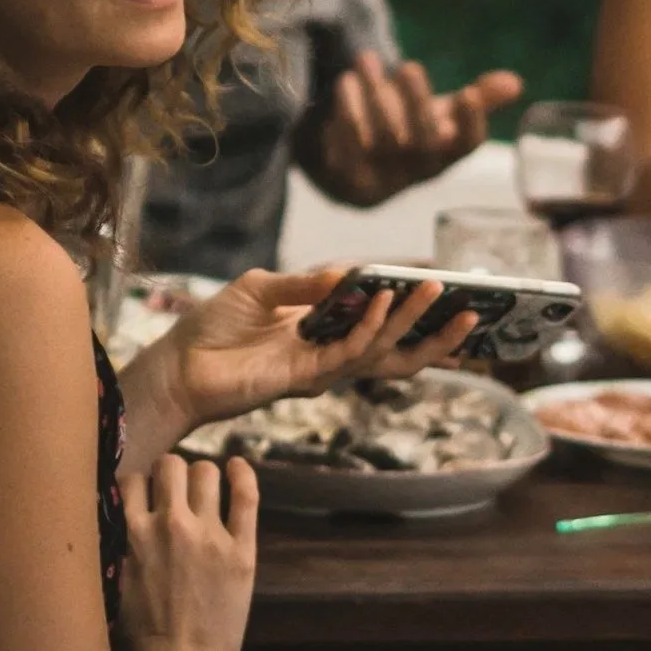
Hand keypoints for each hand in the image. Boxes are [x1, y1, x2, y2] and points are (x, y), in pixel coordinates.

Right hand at [119, 455, 257, 650]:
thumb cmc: (139, 636)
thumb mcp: (109, 583)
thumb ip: (113, 545)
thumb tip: (107, 517)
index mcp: (131, 534)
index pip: (131, 479)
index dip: (139, 484)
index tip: (145, 496)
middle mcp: (170, 524)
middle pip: (170, 465)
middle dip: (170, 474)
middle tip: (175, 492)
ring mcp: (209, 533)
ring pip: (205, 472)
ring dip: (202, 477)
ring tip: (204, 490)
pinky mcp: (241, 548)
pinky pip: (245, 494)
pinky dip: (243, 473)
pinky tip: (238, 467)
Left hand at [156, 269, 480, 428]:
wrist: (177, 366)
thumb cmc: (213, 329)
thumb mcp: (261, 289)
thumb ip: (305, 284)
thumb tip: (349, 273)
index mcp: (325, 335)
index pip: (381, 323)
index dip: (415, 311)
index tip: (451, 292)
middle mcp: (330, 355)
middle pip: (397, 348)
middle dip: (437, 332)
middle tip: (473, 309)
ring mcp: (321, 368)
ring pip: (381, 349)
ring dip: (412, 321)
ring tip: (438, 294)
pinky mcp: (303, 377)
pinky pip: (347, 351)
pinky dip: (368, 325)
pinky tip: (381, 301)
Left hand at [320, 56, 522, 204]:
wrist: (356, 173)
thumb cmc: (409, 134)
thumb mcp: (443, 115)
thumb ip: (479, 99)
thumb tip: (516, 82)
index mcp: (446, 154)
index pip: (467, 145)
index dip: (471, 123)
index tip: (468, 93)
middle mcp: (418, 171)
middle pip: (423, 143)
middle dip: (417, 103)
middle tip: (409, 66)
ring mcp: (383, 179)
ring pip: (382, 140)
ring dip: (373, 96)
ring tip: (365, 58)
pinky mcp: (349, 178)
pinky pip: (347, 149)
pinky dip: (346, 113)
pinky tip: (346, 83)